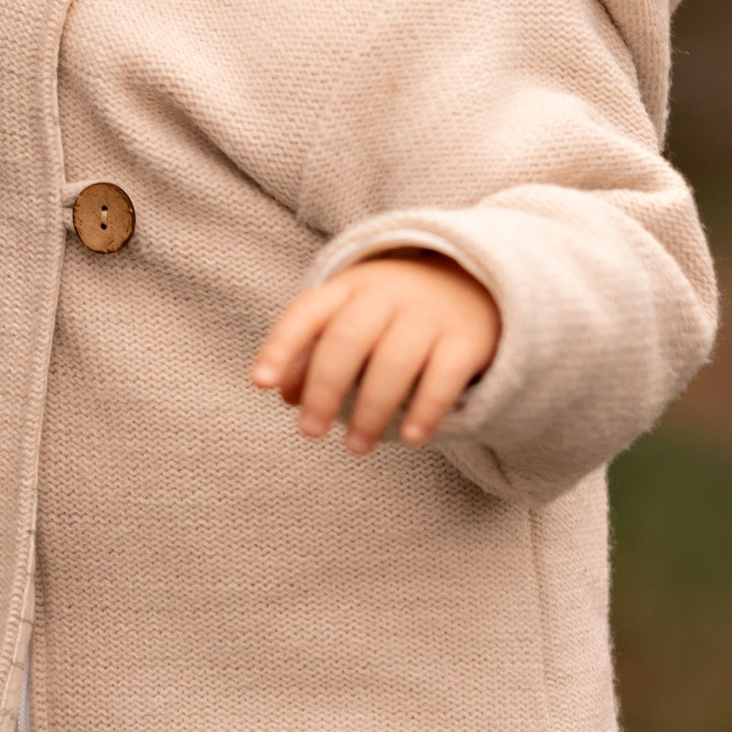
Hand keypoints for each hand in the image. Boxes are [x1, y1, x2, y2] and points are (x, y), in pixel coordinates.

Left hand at [250, 252, 500, 455]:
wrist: (471, 284)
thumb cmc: (391, 316)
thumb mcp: (350, 320)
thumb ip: (313, 352)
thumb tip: (286, 394)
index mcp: (348, 288)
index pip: (306, 313)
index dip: (280, 347)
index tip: (260, 384)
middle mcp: (387, 296)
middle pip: (347, 340)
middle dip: (324, 389)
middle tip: (309, 432)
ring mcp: (428, 315)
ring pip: (394, 361)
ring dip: (370, 410)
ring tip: (356, 446)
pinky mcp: (466, 339)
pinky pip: (444, 376)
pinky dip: (426, 409)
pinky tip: (412, 438)